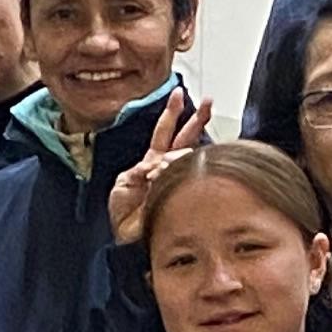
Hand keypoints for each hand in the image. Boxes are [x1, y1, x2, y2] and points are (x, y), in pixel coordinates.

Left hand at [105, 81, 208, 244]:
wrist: (127, 237)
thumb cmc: (122, 214)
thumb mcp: (122, 184)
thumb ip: (136, 170)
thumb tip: (155, 163)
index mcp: (151, 162)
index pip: (165, 132)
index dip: (172, 113)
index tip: (179, 94)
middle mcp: (166, 167)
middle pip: (185, 137)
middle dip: (197, 119)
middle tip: (209, 102)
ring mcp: (175, 178)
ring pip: (188, 154)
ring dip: (183, 148)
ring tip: (179, 146)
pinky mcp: (179, 192)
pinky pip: (181, 173)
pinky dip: (174, 167)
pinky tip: (167, 166)